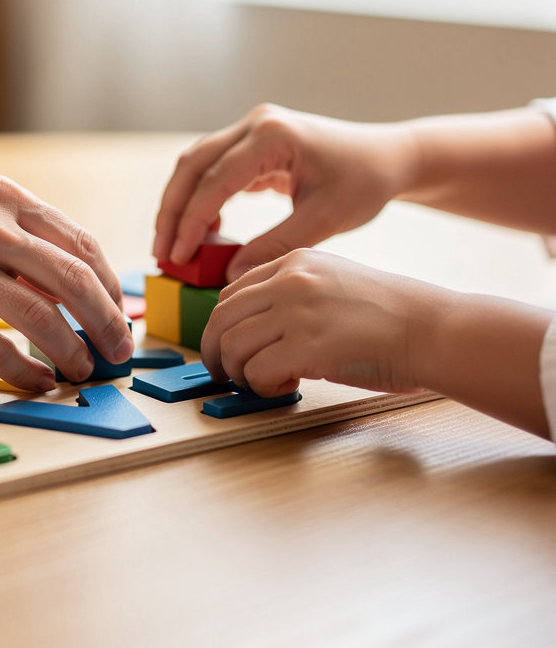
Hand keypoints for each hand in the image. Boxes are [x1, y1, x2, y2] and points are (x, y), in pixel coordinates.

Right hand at [0, 173, 133, 391]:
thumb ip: (11, 232)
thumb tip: (65, 282)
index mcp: (2, 196)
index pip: (79, 244)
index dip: (109, 287)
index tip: (118, 315)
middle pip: (72, 280)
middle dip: (106, 323)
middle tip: (117, 352)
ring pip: (40, 317)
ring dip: (72, 352)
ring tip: (81, 372)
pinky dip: (25, 372)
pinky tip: (36, 384)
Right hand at [153, 104, 415, 280]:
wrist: (389, 158)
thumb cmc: (365, 183)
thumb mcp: (324, 220)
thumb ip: (275, 246)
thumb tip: (230, 276)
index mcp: (272, 135)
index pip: (215, 181)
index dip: (191, 222)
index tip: (178, 257)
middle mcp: (255, 124)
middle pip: (192, 166)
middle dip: (173, 211)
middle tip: (162, 253)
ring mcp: (252, 129)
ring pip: (196, 165)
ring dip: (180, 204)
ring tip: (173, 246)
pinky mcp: (253, 143)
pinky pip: (214, 169)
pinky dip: (202, 199)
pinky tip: (204, 231)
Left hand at [201, 249, 438, 396]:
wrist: (433, 328)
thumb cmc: (390, 314)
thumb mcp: (333, 281)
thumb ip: (292, 293)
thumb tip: (253, 327)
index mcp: (295, 261)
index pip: (232, 292)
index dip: (222, 325)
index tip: (225, 346)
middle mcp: (290, 281)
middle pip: (221, 318)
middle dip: (215, 352)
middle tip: (224, 374)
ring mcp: (297, 312)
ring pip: (233, 346)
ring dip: (240, 373)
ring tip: (263, 382)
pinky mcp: (307, 347)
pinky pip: (256, 371)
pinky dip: (262, 386)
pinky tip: (285, 385)